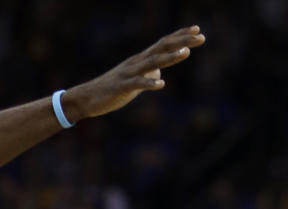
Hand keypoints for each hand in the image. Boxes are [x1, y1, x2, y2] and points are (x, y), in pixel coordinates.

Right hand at [61, 26, 204, 121]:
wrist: (87, 99)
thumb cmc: (111, 90)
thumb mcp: (134, 82)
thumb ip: (148, 74)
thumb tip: (160, 71)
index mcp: (141, 60)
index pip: (163, 44)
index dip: (180, 36)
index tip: (197, 30)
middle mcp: (137, 62)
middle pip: (162, 48)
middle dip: (182, 41)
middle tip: (201, 36)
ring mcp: (129, 73)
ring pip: (152, 62)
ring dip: (170, 58)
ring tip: (186, 53)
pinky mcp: (122, 87)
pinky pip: (138, 84)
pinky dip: (150, 83)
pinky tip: (161, 83)